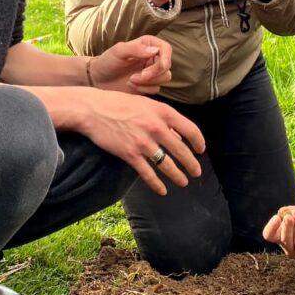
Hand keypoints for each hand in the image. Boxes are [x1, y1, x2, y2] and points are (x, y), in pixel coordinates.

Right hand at [78, 93, 205, 195]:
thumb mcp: (146, 104)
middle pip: (182, 151)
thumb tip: (178, 135)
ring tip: (183, 182)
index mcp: (163, 112)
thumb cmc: (119, 104)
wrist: (93, 110)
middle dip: (192, 164)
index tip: (201, 150)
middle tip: (197, 172)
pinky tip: (162, 190)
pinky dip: (157, 184)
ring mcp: (143, 142)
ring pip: (167, 165)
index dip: (199, 142)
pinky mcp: (130, 154)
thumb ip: (162, 118)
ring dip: (178, 176)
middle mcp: (156, 127)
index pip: (190, 129)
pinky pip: (148, 174)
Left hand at [90, 35, 171, 94]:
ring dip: (148, 82)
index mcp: (147, 45)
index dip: (166, 58)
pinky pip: (156, 89)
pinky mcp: (148, 85)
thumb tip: (154, 50)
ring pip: (164, 78)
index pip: (166, 48)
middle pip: (166, 66)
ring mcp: (151, 72)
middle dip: (153, 73)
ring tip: (131, 80)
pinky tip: (131, 86)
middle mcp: (152, 57)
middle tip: (136, 76)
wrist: (98, 80)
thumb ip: (136, 49)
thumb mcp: (118, 51)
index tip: (159, 66)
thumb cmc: (106, 62)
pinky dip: (144, 89)